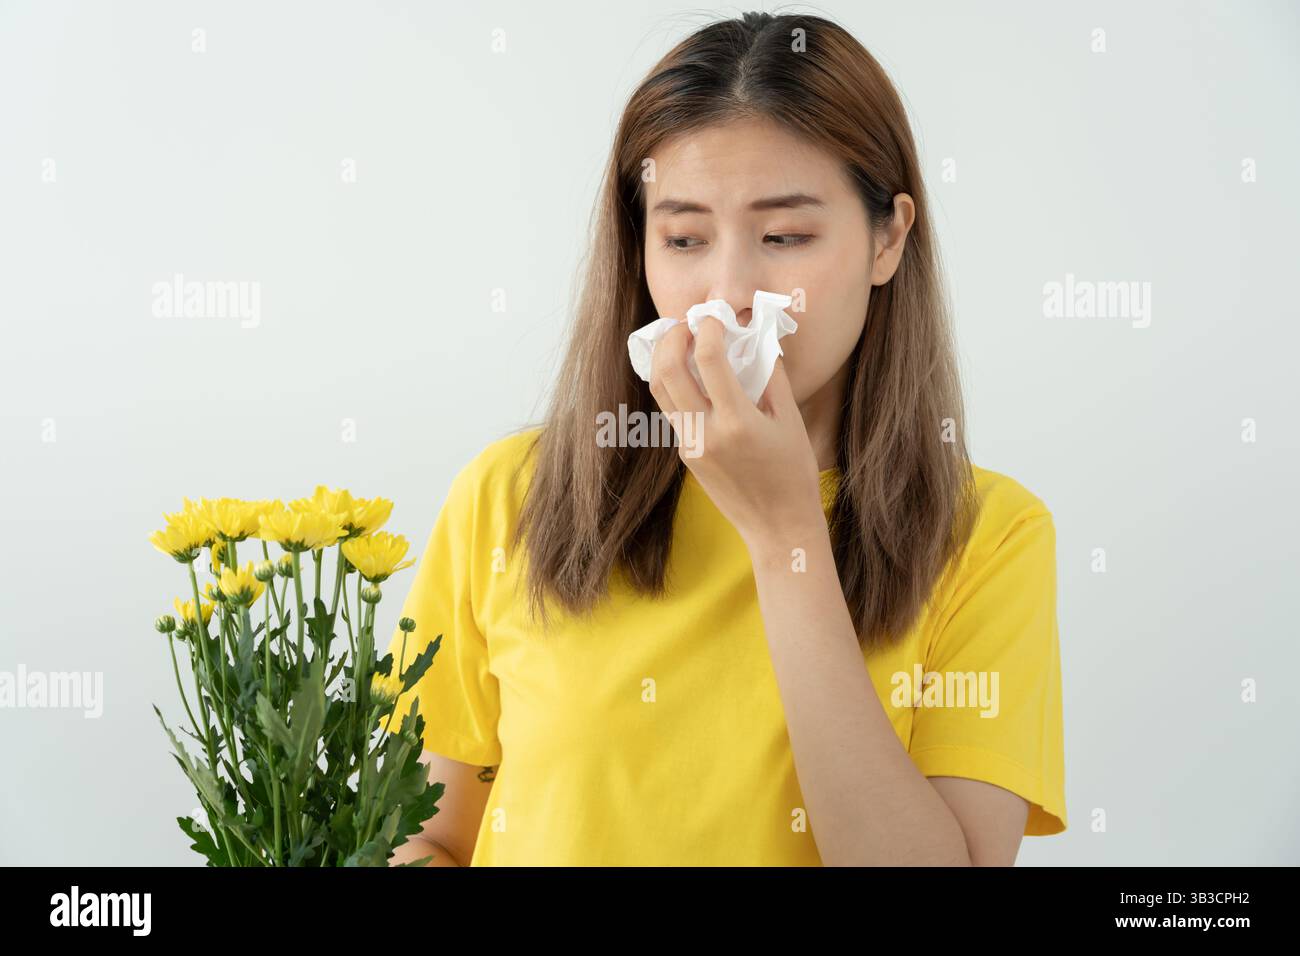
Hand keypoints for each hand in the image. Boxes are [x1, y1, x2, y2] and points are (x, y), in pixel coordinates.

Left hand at [647, 315, 824, 548]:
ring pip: (660, 389)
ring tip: (680, 339)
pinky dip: (674, 382)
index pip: (709, 358)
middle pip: (668, 369)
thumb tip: (756, 334)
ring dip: (664, 357)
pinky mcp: (685, 454)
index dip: (708, 326)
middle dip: (672, 336)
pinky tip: (690, 371)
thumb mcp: (790, 420)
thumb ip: (770, 374)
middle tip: (686, 321)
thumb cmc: (793, 473)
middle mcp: (705, 433)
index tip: (716, 315)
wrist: (777, 527)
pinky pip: (672, 409)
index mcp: (736, 422)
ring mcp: (690, 446)